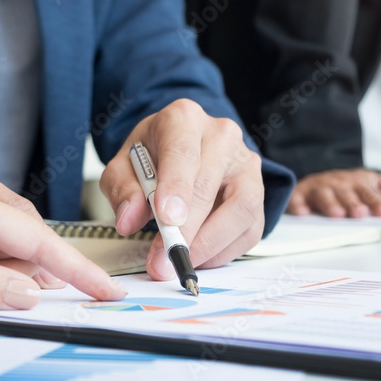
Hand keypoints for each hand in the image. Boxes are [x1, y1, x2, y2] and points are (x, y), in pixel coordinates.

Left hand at [100, 100, 265, 280]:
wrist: (180, 149)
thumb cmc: (152, 156)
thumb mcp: (123, 166)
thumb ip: (123, 189)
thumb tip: (129, 220)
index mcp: (184, 119)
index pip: (183, 153)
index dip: (176, 188)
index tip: (167, 220)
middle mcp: (222, 136)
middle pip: (210, 185)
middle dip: (186, 230)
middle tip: (163, 261)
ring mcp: (245, 163)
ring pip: (241, 208)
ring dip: (210, 244)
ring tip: (181, 260)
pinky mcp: (258, 192)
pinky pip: (250, 229)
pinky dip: (224, 251)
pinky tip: (199, 255)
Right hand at [288, 169, 380, 217]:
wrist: (322, 180)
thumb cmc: (353, 187)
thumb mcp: (379, 184)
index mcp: (361, 181)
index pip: (371, 191)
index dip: (378, 201)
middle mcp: (341, 183)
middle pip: (348, 193)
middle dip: (354, 202)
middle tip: (360, 213)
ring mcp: (320, 188)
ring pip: (325, 195)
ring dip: (331, 204)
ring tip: (338, 214)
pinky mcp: (301, 194)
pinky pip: (298, 199)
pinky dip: (299, 205)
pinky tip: (303, 212)